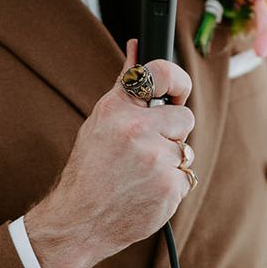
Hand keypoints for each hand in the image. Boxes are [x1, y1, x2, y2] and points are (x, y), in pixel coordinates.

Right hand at [25, 39, 194, 267]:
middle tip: (145, 148)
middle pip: (184, 117)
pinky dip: (170, 185)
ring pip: (185, 149)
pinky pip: (186, 176)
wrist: (80, 220)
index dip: (175, 80)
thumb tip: (137, 47)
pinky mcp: (170, 186)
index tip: (175, 90)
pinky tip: (145, 190)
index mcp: (117, 108)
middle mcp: (137, 129)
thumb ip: (125, 86)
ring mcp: (156, 159)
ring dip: (169, 161)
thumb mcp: (99, 121)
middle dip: (171, 132)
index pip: (160, 73)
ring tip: (139, 173)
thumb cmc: (89, 169)